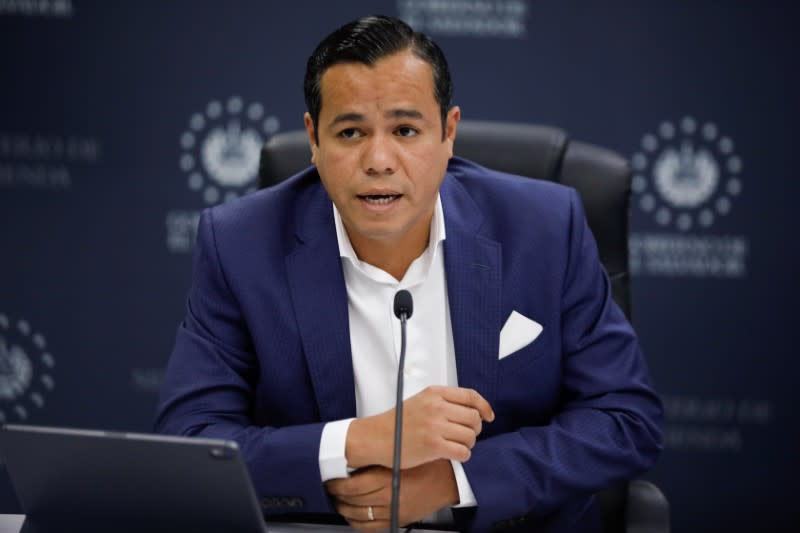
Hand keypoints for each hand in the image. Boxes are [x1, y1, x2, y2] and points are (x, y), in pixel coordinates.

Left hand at [325, 460, 458, 531]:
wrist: (450, 479)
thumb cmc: (429, 462)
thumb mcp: (404, 453)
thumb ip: (381, 457)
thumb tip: (356, 459)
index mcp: (390, 477)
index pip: (354, 485)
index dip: (338, 484)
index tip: (331, 480)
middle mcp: (390, 496)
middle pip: (354, 501)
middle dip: (338, 496)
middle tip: (331, 489)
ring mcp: (395, 511)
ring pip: (360, 516)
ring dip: (346, 510)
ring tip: (339, 502)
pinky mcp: (400, 520)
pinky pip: (372, 528)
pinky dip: (359, 524)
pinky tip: (353, 518)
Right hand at [346, 385, 494, 468]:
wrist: (377, 437)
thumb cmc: (398, 422)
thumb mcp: (421, 400)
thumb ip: (444, 401)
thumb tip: (473, 411)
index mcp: (435, 393)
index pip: (471, 396)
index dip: (484, 407)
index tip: (489, 416)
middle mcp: (436, 407)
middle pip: (474, 418)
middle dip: (475, 429)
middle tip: (466, 434)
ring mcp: (435, 426)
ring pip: (470, 436)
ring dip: (468, 443)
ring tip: (457, 445)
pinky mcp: (433, 446)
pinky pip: (462, 452)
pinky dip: (463, 455)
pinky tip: (454, 454)